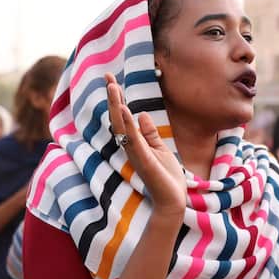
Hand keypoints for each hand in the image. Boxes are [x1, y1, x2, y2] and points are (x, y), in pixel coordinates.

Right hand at [105, 73, 185, 215]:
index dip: (117, 99)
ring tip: (112, 87)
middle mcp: (131, 147)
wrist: (172, 202)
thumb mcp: (160, 150)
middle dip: (113, 97)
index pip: (123, 117)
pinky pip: (134, 139)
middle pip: (118, 117)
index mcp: (135, 143)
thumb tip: (142, 113)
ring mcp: (136, 153)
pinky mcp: (144, 160)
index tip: (111, 80)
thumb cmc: (166, 179)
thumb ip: (150, 133)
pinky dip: (129, 124)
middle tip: (107, 76)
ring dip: (117, 105)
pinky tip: (125, 109)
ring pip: (122, 126)